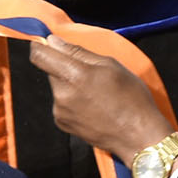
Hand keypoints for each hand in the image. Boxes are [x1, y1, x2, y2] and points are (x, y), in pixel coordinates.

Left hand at [27, 36, 172, 165]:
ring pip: (57, 86)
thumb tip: (53, 42)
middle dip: (65, 67)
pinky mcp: (62, 123)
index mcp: (74, 75)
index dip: (41, 46)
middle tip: (91, 74)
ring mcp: (60, 111)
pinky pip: (61, 103)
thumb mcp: (111, 65)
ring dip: (69, 84)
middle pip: (50, 70)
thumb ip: (78, 52)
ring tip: (95, 93)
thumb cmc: (131, 98)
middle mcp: (62, 94)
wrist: (137, 136)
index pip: (39, 55)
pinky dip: (72, 100)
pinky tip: (91, 106)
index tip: (49, 45)